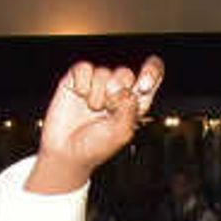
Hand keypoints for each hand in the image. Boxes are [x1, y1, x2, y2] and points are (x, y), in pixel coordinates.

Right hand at [28, 57, 162, 193]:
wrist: (67, 152)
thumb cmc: (96, 146)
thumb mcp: (121, 132)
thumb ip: (129, 107)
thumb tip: (123, 87)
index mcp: (134, 101)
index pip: (152, 73)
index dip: (152, 71)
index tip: (144, 85)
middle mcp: (116, 89)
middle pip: (125, 74)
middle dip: (116, 94)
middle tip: (108, 110)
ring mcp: (96, 83)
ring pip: (103, 72)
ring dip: (97, 95)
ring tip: (92, 110)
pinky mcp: (77, 79)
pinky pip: (83, 68)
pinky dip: (82, 83)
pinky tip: (79, 96)